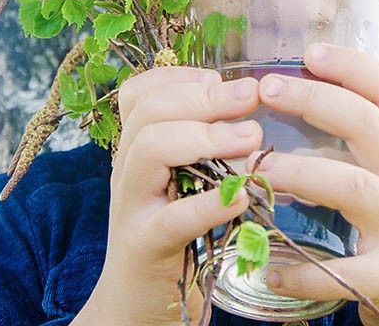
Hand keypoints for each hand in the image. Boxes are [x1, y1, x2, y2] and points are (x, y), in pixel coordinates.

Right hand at [79, 65, 262, 324]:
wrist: (137, 304)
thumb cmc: (173, 234)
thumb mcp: (182, 180)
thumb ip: (201, 143)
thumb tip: (244, 99)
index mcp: (136, 149)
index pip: (140, 93)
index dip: (181, 77)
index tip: (222, 78)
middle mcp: (127, 171)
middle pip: (148, 113)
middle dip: (203, 97)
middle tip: (251, 98)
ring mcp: (132, 208)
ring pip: (150, 150)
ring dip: (204, 137)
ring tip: (250, 140)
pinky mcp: (147, 247)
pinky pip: (173, 218)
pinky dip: (209, 204)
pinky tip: (241, 196)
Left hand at [246, 43, 378, 325]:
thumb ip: (377, 137)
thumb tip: (324, 86)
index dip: (352, 66)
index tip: (310, 51)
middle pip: (368, 125)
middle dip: (315, 101)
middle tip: (266, 90)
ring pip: (353, 187)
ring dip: (300, 172)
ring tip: (258, 167)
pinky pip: (344, 272)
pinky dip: (302, 272)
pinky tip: (268, 268)